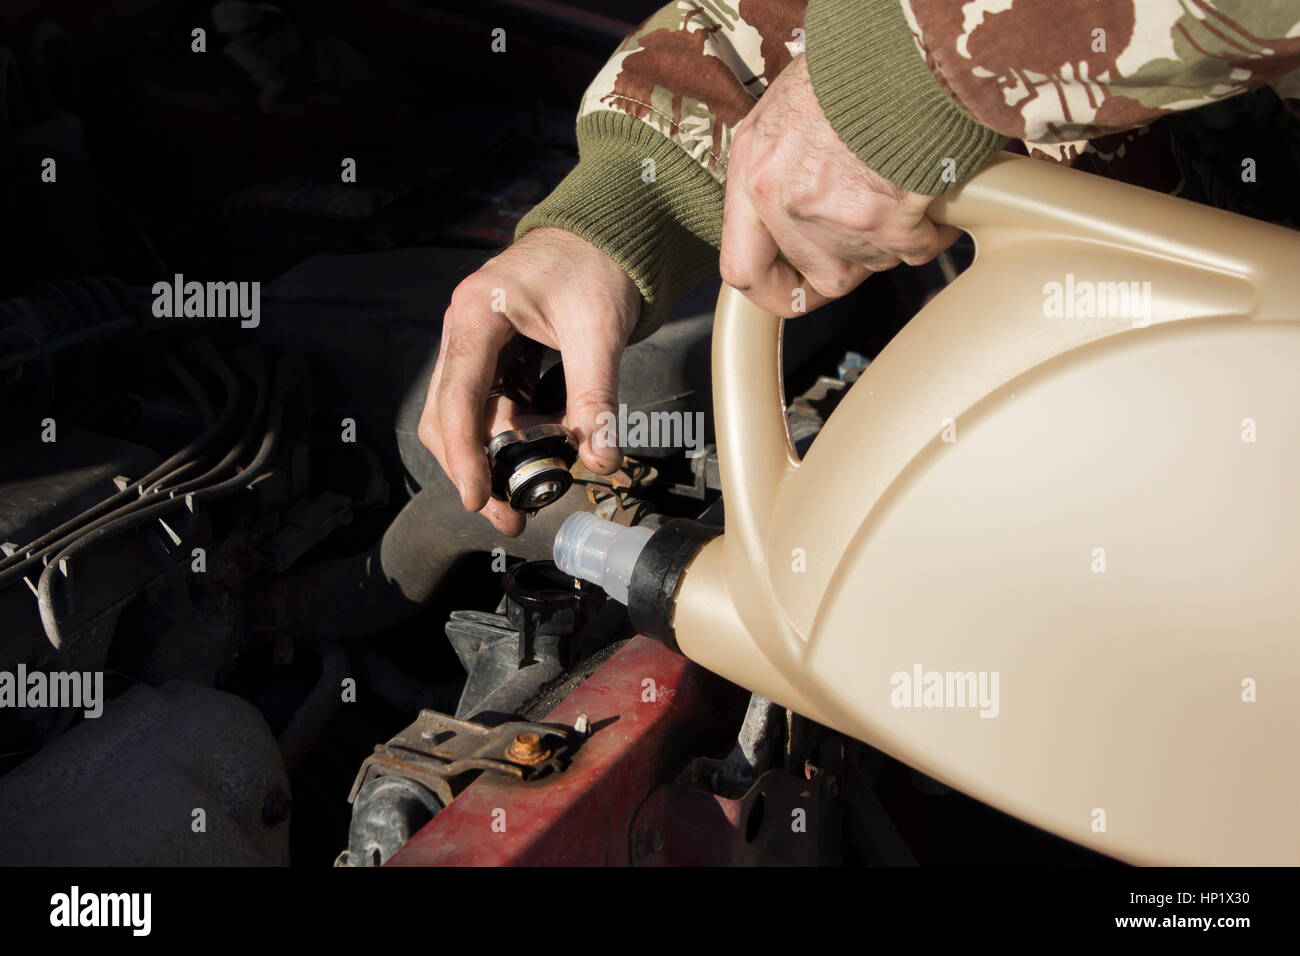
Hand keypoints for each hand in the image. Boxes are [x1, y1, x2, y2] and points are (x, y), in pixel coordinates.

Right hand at [418, 227, 640, 535]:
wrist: (606, 232)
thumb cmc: (597, 265)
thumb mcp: (600, 330)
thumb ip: (597, 396)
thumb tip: (602, 460)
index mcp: (475, 316)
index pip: (456, 399)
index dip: (464, 456)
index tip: (478, 499)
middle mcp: (463, 332)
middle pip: (448, 417)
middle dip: (476, 469)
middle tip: (509, 515)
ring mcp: (475, 345)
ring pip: (469, 416)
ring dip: (501, 453)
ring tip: (545, 476)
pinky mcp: (495, 355)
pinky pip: (495, 405)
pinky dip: (519, 430)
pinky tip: (554, 437)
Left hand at [719, 54, 959, 315]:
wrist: (903, 46)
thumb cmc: (852, 67)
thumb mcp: (786, 114)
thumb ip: (779, 171)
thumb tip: (790, 223)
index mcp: (750, 170)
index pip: (743, 269)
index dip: (776, 290)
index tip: (799, 289)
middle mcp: (782, 199)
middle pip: (821, 274)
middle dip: (855, 262)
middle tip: (876, 230)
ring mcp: (832, 214)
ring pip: (869, 264)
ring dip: (892, 242)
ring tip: (904, 195)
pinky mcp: (884, 219)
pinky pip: (913, 250)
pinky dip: (929, 234)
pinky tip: (933, 201)